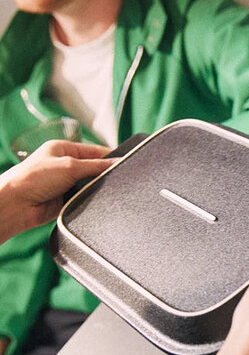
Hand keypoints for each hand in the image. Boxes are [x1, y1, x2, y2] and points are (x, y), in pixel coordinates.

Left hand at [0, 140, 115, 242]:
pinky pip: (84, 198)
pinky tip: (93, 200)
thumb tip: (117, 163)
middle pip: (93, 168)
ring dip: (93, 188)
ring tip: (101, 190)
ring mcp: (64, 183)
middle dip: (102, 173)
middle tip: (116, 177)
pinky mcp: (65, 200)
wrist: (17, 204)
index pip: (93, 150)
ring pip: (89, 184)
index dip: (108, 156)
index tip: (124, 162)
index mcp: (62, 149)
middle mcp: (64, 165)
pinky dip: (88, 199)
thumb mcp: (69, 165)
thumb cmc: (32, 178)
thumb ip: (96, 165)